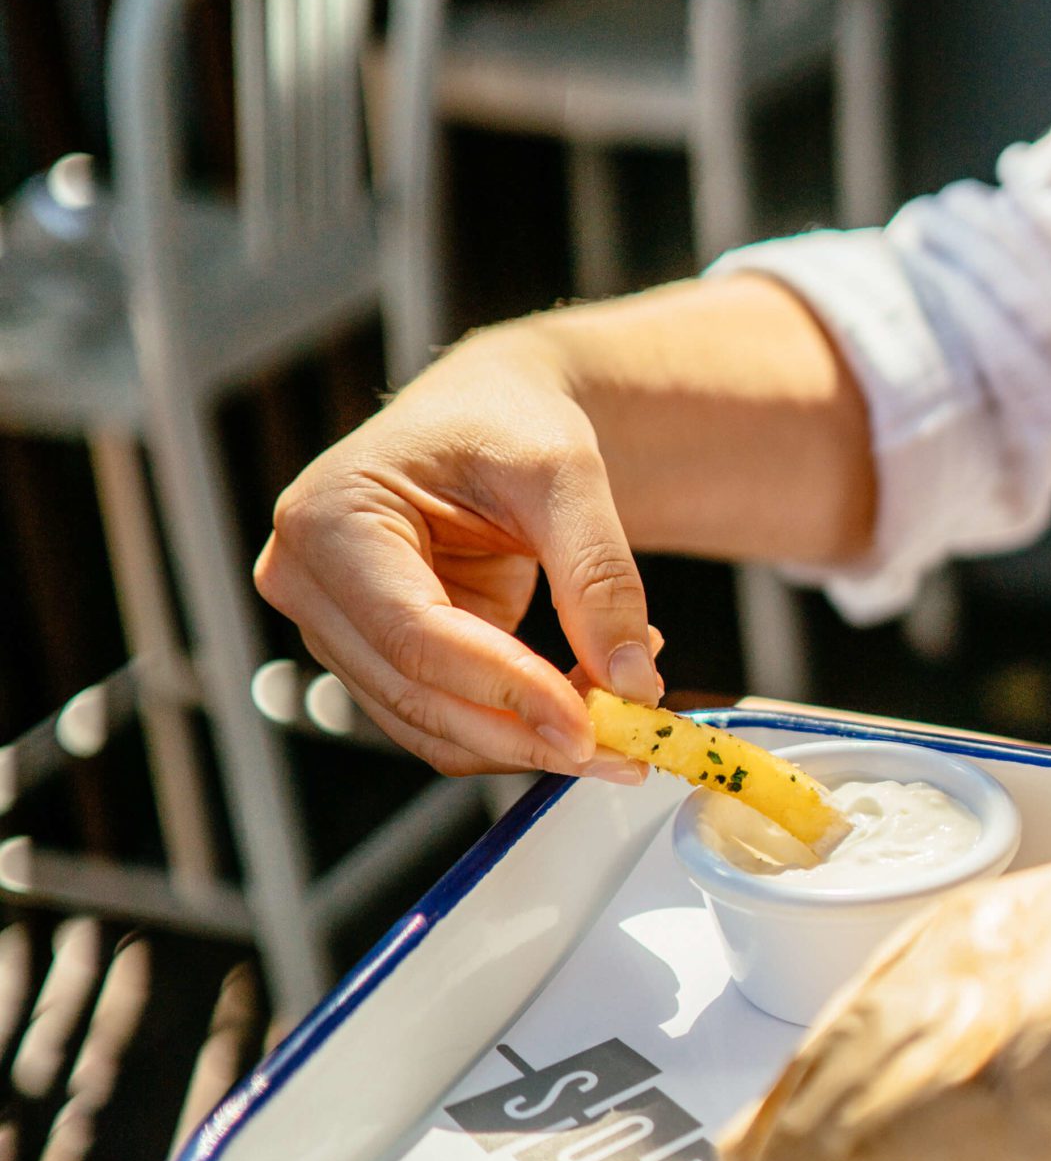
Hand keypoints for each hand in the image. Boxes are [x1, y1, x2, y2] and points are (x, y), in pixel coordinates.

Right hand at [254, 323, 662, 780]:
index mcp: (329, 516)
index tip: (588, 725)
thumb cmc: (507, 420)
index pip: (413, 633)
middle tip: (625, 745)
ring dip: (527, 736)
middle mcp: (309, 580)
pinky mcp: (375, 657)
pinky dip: (518, 723)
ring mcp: (335, 627)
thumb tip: (632, 683)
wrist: (490, 415)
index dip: (503, 689)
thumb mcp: (565, 473)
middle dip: (524, 731)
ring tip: (621, 709)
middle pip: (415, 693)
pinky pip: (445, 719)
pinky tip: (584, 692)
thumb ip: (598, 575)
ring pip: (430, 723)